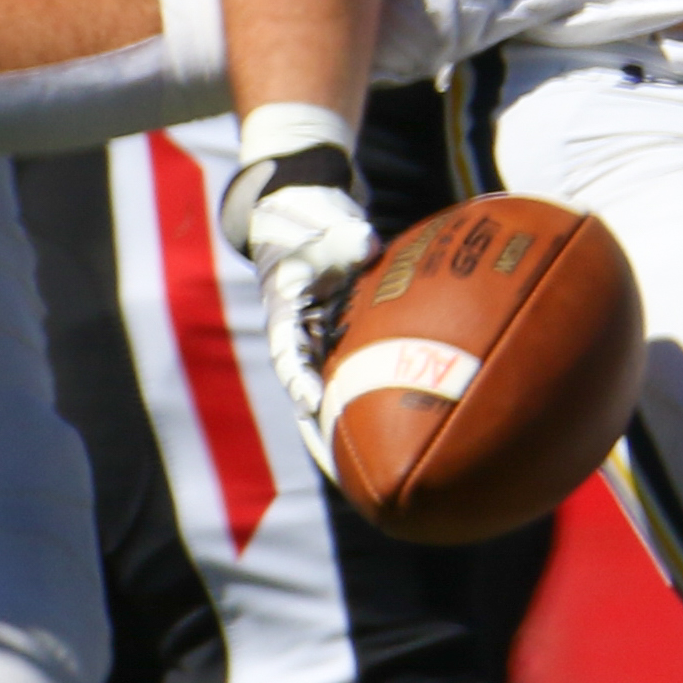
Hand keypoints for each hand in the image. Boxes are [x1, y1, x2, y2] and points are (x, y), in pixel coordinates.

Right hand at [223, 144, 374, 466]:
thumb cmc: (312, 222)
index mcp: (286, 313)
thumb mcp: (326, 227)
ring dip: (342, 424)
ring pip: (328, 389)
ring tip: (365, 466)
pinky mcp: (337, 337)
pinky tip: (397, 428)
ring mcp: (317, 339)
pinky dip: (367, 399)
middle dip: (321, 426)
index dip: (301, 382)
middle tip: (341, 461)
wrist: (305, 216)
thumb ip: (345, 238)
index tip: (314, 404)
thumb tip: (367, 245)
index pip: (289, 355)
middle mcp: (299, 334)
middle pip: (307, 388)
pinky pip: (352, 375)